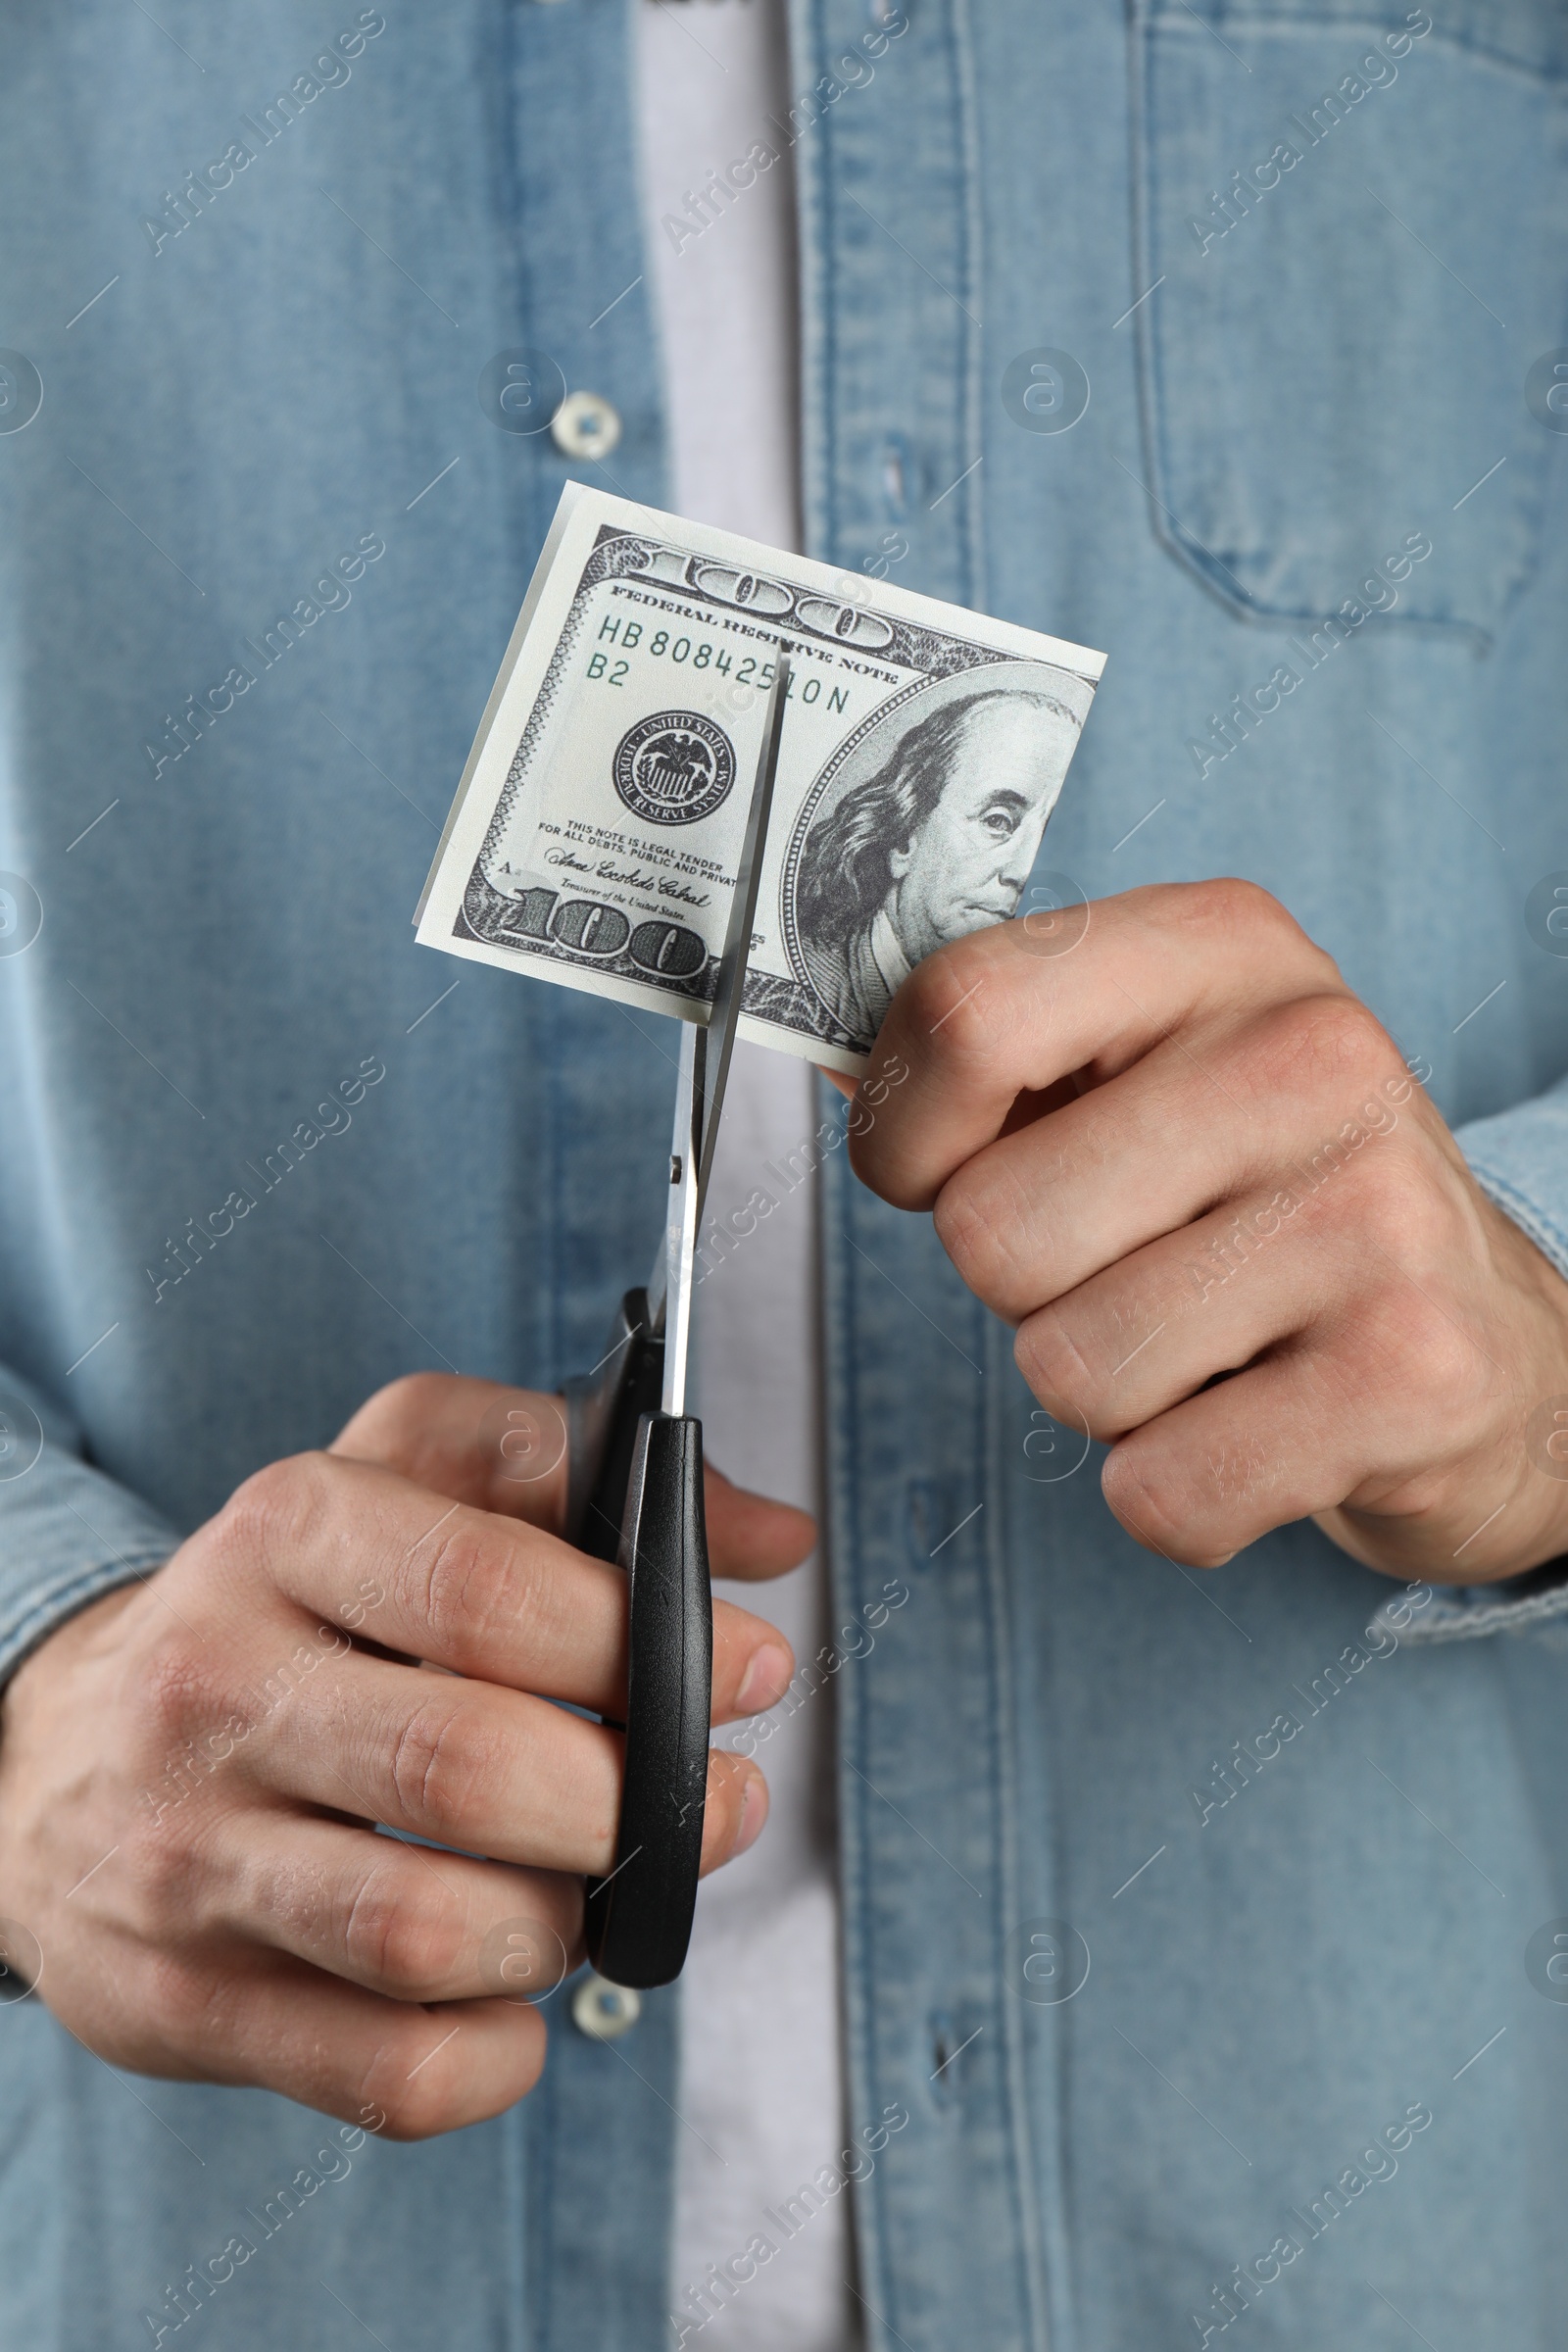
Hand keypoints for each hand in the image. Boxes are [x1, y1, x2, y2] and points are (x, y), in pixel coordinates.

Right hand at [0, 1374, 810, 2135]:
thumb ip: (581, 1470)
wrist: (50, 1752)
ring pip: (429, 1935)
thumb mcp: (402, 1476)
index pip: (491, 1590)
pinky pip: (388, 2074)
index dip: (650, 1640)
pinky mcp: (179, 2002)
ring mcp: (186, 1858)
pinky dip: (497, 2055)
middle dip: (639, 1802)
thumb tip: (774, 1538)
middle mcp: (216, 1687)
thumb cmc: (282, 1609)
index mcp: (287, 1531)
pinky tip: (507, 1993)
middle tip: (705, 1800)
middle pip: (471, 1769)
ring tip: (588, 1889)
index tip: (747, 1671)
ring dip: (564, 1928)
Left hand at [849, 879, 1567, 1582]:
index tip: (932, 1170)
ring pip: (1067, 1369)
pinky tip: (1258, 1428)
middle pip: (991, 1227)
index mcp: (1221, 948)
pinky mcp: (1416, 1374)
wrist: (1496, 1347)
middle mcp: (1314, 1053)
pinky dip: (1179, 1496)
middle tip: (1135, 1269)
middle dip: (1026, 1291)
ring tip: (1212, 1342)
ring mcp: (1377, 1212)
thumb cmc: (1270, 1204)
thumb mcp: (1148, 1075)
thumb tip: (840, 1071)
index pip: (966, 1014)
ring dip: (1108, 1394)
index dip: (901, 1130)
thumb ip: (997, 1062)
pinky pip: (1161, 1489)